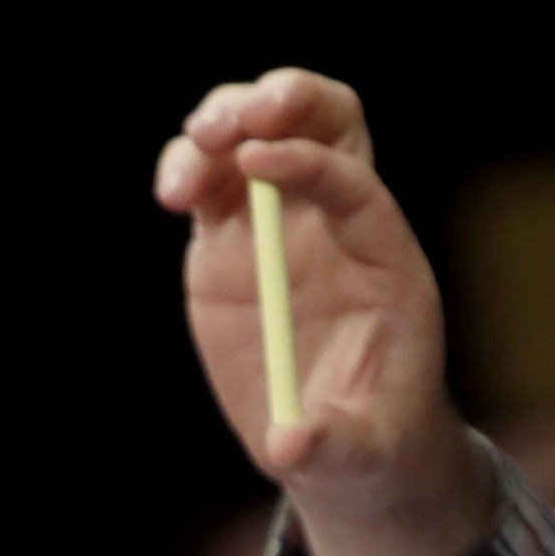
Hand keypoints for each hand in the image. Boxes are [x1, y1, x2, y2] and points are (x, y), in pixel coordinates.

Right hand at [155, 67, 494, 555]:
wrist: (344, 449)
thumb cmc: (372, 445)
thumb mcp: (364, 454)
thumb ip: (333, 445)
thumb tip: (289, 444)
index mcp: (382, 257)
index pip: (352, 182)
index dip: (308, 162)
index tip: (256, 162)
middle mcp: (333, 224)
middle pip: (323, 122)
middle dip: (283, 101)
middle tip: (237, 119)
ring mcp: (279, 226)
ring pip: (255, 135)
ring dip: (222, 122)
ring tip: (192, 159)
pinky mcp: (228, 242)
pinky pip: (209, 180)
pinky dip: (187, 167)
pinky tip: (172, 192)